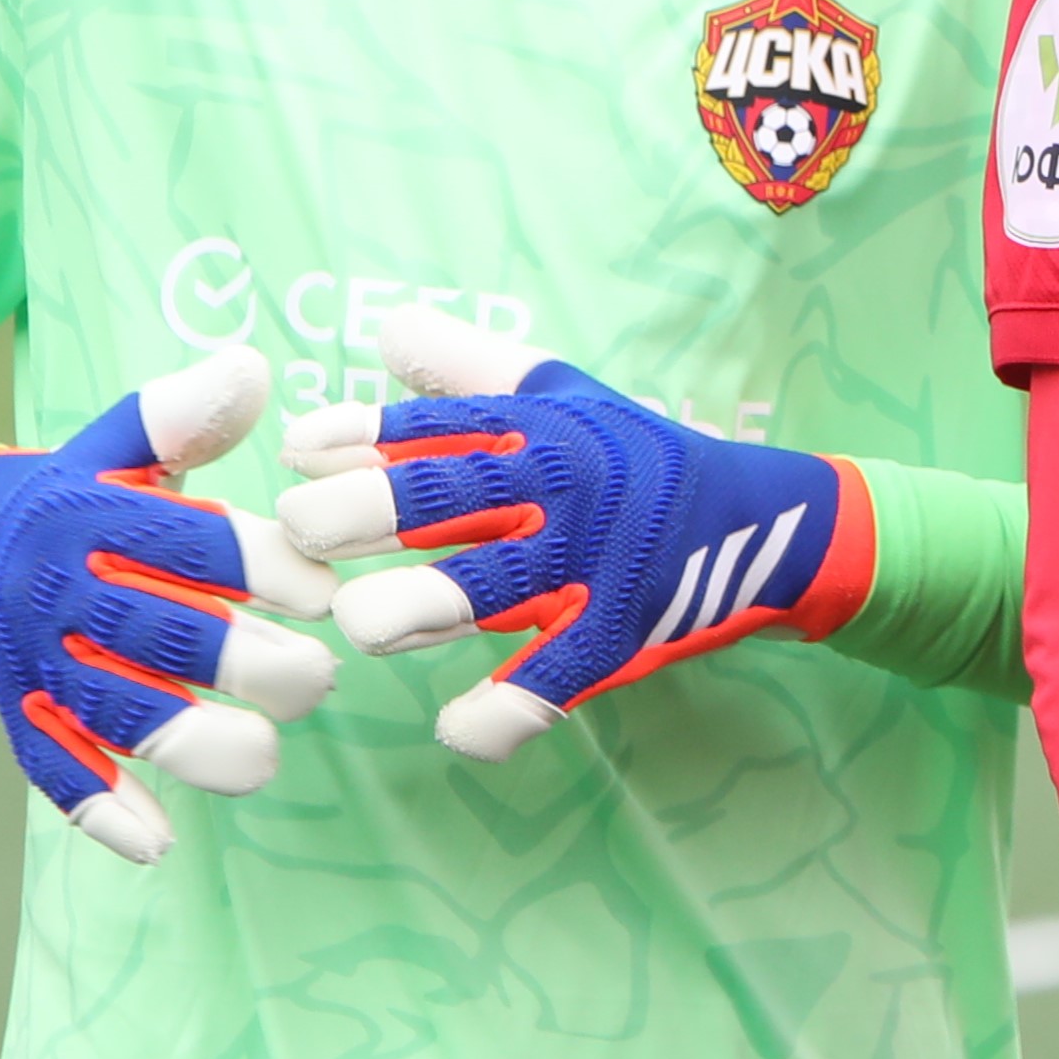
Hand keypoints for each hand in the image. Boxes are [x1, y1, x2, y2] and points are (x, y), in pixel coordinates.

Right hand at [0, 351, 341, 865]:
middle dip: (240, 661)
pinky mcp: (18, 711)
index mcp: (89, 511)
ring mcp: (33, 657)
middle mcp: (56, 587)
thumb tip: (251, 369)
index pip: (186, 542)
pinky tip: (159, 846)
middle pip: (153, 632)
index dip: (260, 567)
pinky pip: (52, 766)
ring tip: (264, 761)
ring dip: (185, 743)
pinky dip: (99, 810)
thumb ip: (183, 413)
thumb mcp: (124, 441)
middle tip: (319, 682)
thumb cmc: (88, 489)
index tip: (329, 594)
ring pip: (109, 710)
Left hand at [276, 308, 875, 760]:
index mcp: (537, 428)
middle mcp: (560, 489)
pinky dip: (512, 708)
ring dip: (428, 605)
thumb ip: (468, 371)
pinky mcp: (621, 633)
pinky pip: (561, 676)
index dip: (366, 434)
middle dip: (376, 510)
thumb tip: (385, 326)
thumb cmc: (633, 454)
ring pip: (498, 588)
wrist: (761, 519)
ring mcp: (590, 564)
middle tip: (298, 527)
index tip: (297, 450)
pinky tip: (457, 732)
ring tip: (361, 623)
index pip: (441, 425)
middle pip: (457, 496)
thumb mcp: (561, 396)